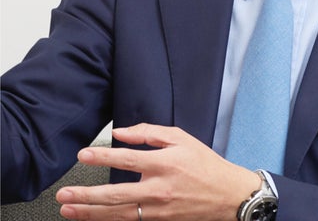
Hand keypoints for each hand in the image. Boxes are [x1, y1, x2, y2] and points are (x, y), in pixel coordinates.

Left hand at [56, 123, 259, 219]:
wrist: (226, 195)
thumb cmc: (203, 162)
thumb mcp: (181, 138)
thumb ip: (149, 132)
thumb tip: (121, 132)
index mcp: (165, 163)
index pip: (127, 159)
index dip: (103, 156)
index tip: (83, 155)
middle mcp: (159, 189)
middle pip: (115, 194)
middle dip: (86, 195)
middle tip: (64, 194)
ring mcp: (157, 210)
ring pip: (118, 214)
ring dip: (90, 213)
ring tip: (68, 210)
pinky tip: (92, 219)